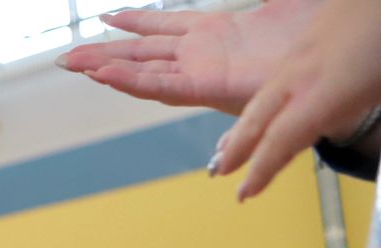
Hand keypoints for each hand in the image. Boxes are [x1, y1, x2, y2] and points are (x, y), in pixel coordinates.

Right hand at [60, 2, 319, 115]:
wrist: (330, 66)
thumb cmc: (310, 42)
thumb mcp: (282, 7)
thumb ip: (268, 2)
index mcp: (214, 34)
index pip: (162, 29)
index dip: (134, 21)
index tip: (106, 18)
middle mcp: (200, 56)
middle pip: (142, 53)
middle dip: (104, 54)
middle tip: (69, 56)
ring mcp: (201, 71)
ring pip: (143, 69)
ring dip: (107, 69)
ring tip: (75, 66)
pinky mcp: (208, 88)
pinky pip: (162, 84)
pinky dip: (132, 81)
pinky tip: (106, 76)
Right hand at [215, 0, 380, 197]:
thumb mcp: (376, 90)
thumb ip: (346, 115)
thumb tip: (336, 130)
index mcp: (322, 93)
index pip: (279, 142)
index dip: (260, 171)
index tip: (246, 192)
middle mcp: (302, 74)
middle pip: (258, 118)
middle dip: (237, 147)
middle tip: (222, 168)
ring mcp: (303, 51)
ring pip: (265, 95)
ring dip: (247, 122)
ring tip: (236, 139)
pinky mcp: (311, 33)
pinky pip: (278, 76)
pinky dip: (266, 97)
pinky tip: (272, 100)